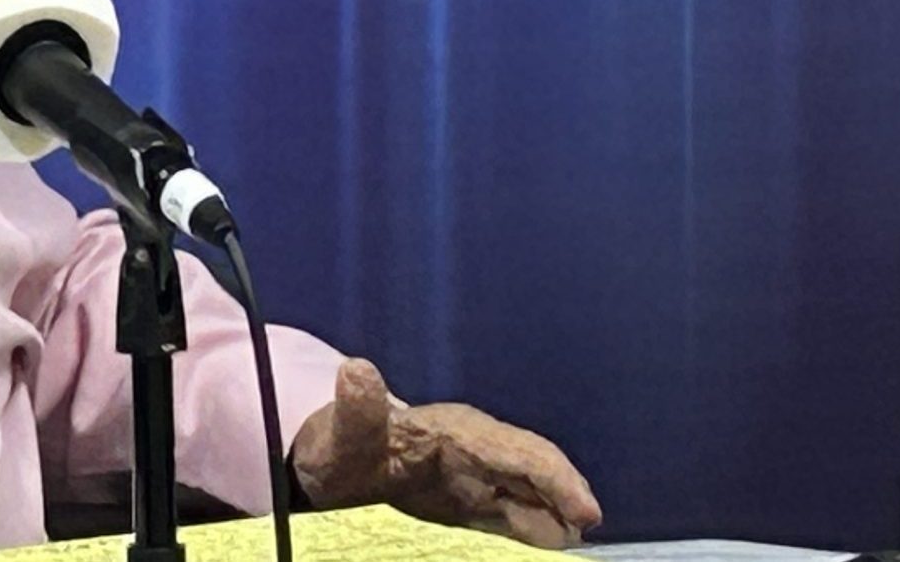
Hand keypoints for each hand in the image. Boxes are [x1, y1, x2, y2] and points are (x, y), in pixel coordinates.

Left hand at [289, 358, 602, 548]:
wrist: (329, 460)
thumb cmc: (340, 445)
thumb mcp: (342, 432)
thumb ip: (354, 408)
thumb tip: (356, 370)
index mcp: (455, 431)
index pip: (520, 451)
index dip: (557, 479)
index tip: (585, 514)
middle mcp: (476, 448)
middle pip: (536, 469)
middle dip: (567, 497)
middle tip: (585, 534)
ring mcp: (476, 474)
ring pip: (531, 491)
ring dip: (556, 515)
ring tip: (572, 544)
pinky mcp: (471, 499)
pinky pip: (514, 512)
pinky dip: (536, 529)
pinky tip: (549, 547)